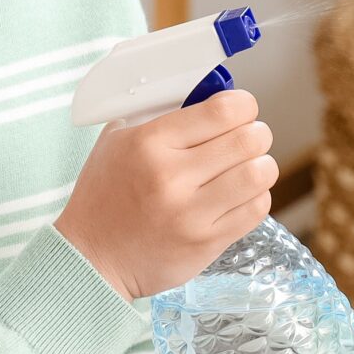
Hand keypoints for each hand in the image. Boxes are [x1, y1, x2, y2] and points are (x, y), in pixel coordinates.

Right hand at [57, 89, 274, 299]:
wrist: (92, 258)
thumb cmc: (105, 196)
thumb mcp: (117, 142)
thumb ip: (158, 116)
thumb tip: (207, 95)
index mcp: (149, 143)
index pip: (221, 111)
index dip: (243, 105)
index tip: (242, 109)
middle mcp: (171, 177)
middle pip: (247, 140)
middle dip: (257, 133)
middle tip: (251, 137)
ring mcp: (190, 213)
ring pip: (258, 174)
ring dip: (262, 165)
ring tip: (249, 166)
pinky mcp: (206, 243)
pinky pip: (255, 209)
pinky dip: (256, 196)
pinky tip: (241, 194)